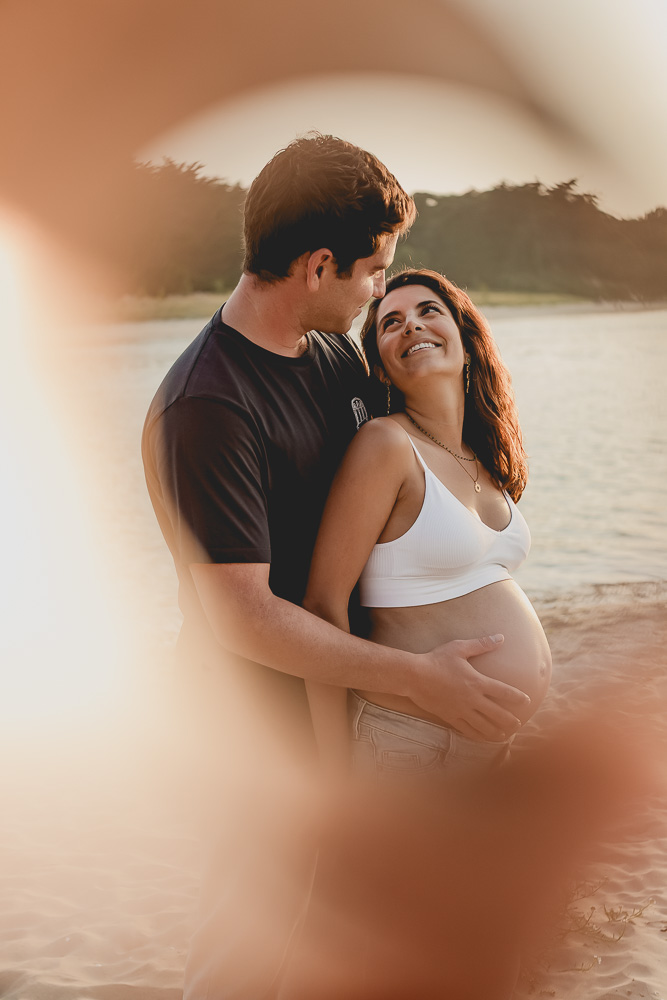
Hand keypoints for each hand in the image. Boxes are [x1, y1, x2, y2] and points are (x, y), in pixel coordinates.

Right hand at [412, 634, 529, 740]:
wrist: (414, 676)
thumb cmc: (436, 659)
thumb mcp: (459, 648)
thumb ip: (481, 644)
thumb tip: (500, 637)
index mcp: (477, 682)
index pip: (504, 692)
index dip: (518, 697)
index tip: (527, 701)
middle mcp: (472, 699)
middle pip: (498, 714)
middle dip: (510, 720)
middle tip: (518, 723)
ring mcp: (461, 710)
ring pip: (484, 726)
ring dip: (497, 732)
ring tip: (504, 735)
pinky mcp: (450, 717)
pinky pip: (467, 730)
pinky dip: (478, 735)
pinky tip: (483, 738)